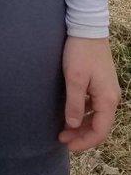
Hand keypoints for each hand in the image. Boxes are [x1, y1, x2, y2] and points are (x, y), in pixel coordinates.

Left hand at [59, 35, 120, 152]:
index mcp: (108, 99)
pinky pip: (95, 106)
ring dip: (82, 125)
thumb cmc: (80, 52)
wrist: (87, 29)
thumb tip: (72, 125)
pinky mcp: (101, 84)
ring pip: (97, 116)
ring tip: (64, 130)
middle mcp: (112, 98)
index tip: (68, 145)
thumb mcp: (74, 78)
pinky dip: (84, 114)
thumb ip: (74, 103)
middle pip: (99, 125)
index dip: (85, 142)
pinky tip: (70, 114)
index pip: (100, 130)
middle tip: (62, 139)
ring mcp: (107, 91)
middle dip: (82, 135)